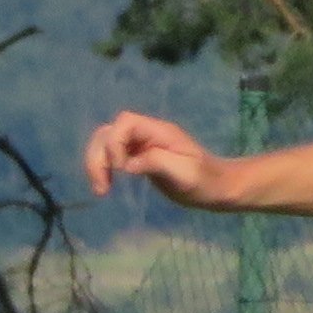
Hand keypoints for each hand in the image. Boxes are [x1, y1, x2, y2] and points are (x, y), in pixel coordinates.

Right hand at [82, 110, 235, 208]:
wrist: (216, 187)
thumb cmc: (204, 181)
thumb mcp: (185, 173)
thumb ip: (157, 162)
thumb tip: (127, 164)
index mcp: (159, 131)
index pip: (125, 122)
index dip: (115, 143)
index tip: (120, 170)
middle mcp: (146, 133)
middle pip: (108, 131)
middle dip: (98, 156)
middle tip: (101, 187)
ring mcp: (141, 144)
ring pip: (105, 143)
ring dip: (97, 164)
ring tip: (101, 190)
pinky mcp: (138, 157)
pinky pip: (112, 156)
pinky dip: (104, 169)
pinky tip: (106, 186)